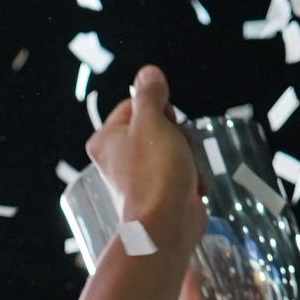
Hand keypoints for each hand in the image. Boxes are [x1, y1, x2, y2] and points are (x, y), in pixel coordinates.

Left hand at [86, 66, 204, 265]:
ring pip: (175, 148)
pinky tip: (192, 188)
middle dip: (178, 137)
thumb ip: (150, 94)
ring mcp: (140, 176)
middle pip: (159, 126)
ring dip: (189, 157)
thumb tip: (148, 73)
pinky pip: (182, 171)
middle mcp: (118, 157)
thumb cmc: (155, 173)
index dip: (160, 110)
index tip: (166, 125)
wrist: (167, 226)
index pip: (137, 104)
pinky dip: (191, 178)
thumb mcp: (152, 122)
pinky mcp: (160, 192)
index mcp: (106, 138)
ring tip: (186, 173)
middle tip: (177, 152)